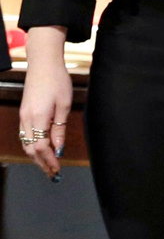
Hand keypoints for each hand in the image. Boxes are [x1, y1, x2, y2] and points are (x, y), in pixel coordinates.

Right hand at [20, 26, 71, 181]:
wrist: (43, 64)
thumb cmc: (58, 81)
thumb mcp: (64, 104)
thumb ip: (60, 128)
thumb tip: (59, 149)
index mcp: (37, 117)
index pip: (40, 147)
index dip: (49, 160)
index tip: (58, 169)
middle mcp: (26, 120)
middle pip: (31, 149)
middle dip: (42, 163)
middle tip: (54, 174)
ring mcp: (23, 117)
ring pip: (26, 144)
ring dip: (37, 156)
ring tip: (49, 166)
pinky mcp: (24, 114)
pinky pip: (26, 136)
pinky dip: (33, 146)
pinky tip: (43, 150)